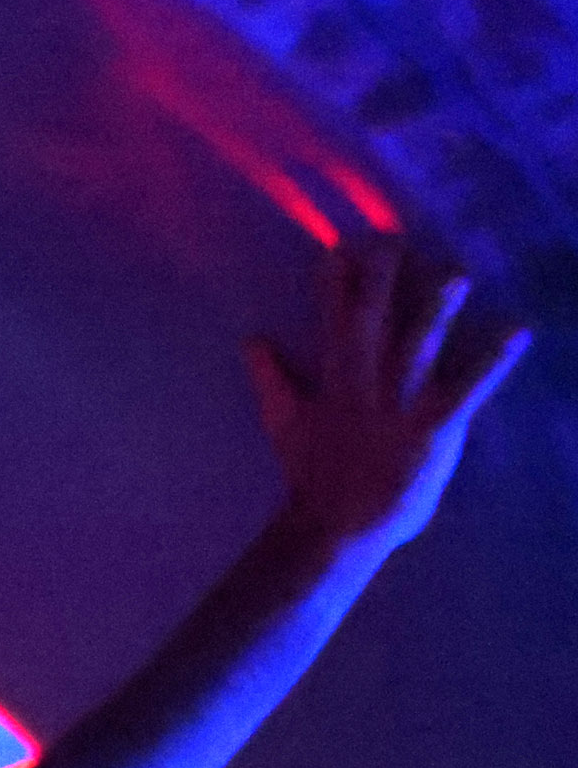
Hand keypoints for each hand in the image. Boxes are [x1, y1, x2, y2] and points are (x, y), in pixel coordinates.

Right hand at [247, 239, 530, 558]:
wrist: (335, 528)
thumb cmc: (314, 477)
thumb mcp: (285, 422)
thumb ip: (272, 377)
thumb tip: (251, 338)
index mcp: (333, 381)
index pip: (332, 320)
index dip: (335, 282)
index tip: (339, 246)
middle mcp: (365, 384)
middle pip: (372, 320)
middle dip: (381, 278)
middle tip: (394, 238)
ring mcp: (399, 405)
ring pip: (417, 345)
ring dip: (436, 309)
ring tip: (456, 273)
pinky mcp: (433, 428)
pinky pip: (468, 388)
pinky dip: (493, 361)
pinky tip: (517, 332)